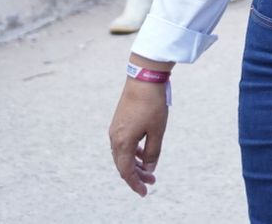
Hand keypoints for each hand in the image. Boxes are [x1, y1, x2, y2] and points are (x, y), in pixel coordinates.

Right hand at [108, 78, 167, 195]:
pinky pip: (123, 144)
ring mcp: (115, 130)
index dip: (135, 183)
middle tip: (152, 181)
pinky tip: (143, 153)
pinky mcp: (119, 122)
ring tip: (149, 169)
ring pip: (122, 154)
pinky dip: (133, 152)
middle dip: (137, 175)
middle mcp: (114, 138)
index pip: (126, 171)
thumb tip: (149, 168)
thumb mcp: (157, 130)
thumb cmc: (152, 104)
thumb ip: (153, 151)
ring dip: (135, 163)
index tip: (145, 192)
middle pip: (123, 164)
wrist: (144, 79)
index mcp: (122, 142)